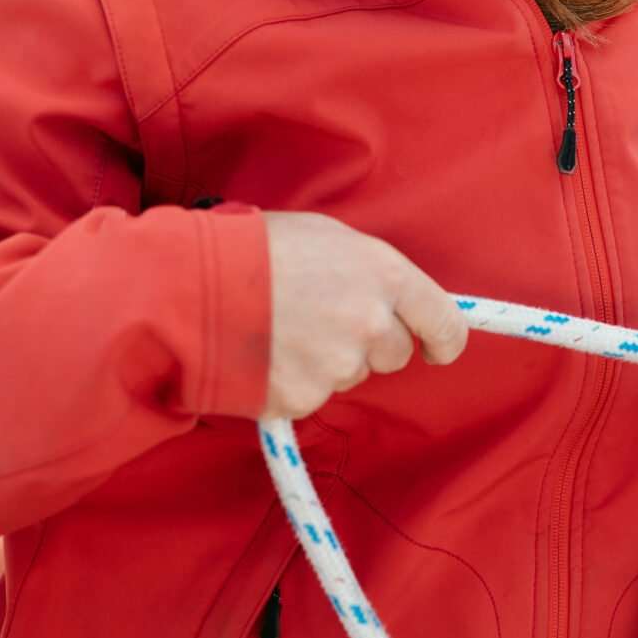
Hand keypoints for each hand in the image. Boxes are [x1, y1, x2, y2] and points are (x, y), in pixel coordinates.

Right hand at [260, 211, 468, 418]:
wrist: (193, 287)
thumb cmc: (258, 249)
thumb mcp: (330, 238)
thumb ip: (370, 273)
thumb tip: (391, 300)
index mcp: (386, 277)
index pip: (444, 322)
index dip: (444, 340)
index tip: (438, 349)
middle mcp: (371, 325)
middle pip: (395, 353)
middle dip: (369, 343)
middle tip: (323, 319)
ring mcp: (337, 367)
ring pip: (350, 375)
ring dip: (327, 361)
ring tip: (284, 329)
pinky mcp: (301, 399)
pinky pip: (311, 396)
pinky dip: (292, 382)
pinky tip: (266, 354)